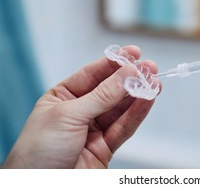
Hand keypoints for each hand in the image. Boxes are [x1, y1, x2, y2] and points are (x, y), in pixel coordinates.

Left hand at [2, 46, 160, 168]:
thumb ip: (102, 96)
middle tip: (150, 68)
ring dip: (139, 95)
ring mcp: (93, 130)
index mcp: (63, 98)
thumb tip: (128, 74)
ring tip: (155, 83)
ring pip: (121, 109)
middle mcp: (80, 112)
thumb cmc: (38, 152)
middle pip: (110, 90)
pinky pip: (125, 127)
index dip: (114, 63)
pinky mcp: (105, 148)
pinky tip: (148, 100)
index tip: (133, 54)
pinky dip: (138, 113)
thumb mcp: (69, 115)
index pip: (92, 75)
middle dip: (131, 79)